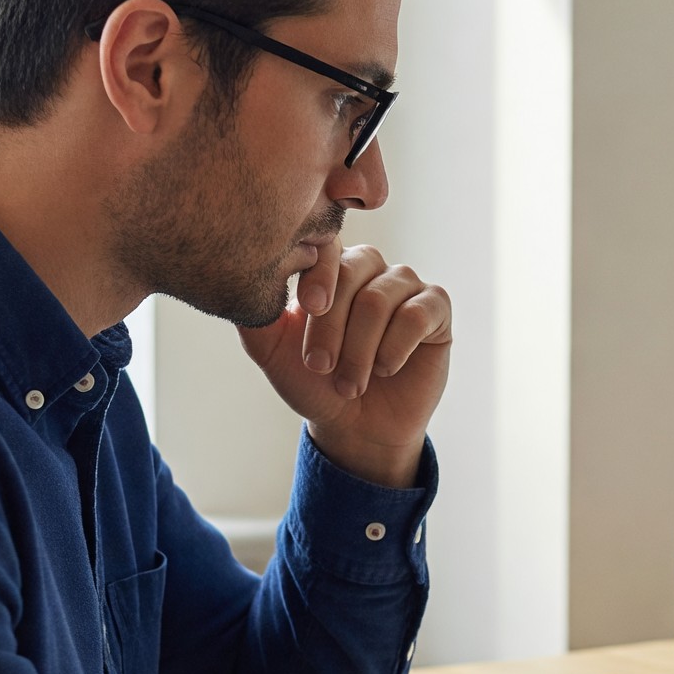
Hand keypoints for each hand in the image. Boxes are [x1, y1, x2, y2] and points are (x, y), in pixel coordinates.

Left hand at [237, 238, 450, 486]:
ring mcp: (405, 285)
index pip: (326, 246)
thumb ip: (254, 315)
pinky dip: (395, 348)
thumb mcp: (271, 351)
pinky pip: (417, 314)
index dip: (318, 274)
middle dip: (332, 327)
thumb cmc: (314, 383)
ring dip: (360, 349)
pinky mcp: (436, 309)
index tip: (309, 308)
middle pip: (352, 273)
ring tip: (350, 384)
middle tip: (320, 367)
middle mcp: (369, 267)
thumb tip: (237, 281)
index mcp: (330, 267)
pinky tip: (384, 370)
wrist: (354, 427)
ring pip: (380, 299)